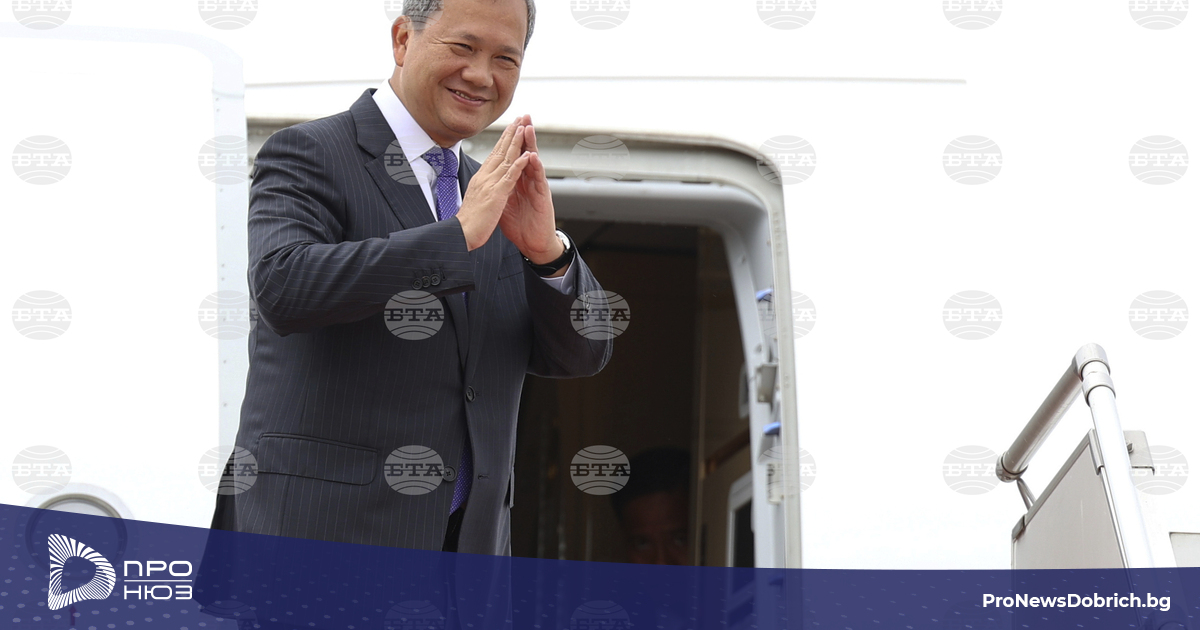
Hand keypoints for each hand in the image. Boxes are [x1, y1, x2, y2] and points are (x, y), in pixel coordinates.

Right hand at [457, 117, 532, 250]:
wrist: (462, 234)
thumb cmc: (469, 221)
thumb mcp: (477, 197)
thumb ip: (484, 186)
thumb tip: (487, 180)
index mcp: (481, 178)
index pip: (495, 153)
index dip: (504, 138)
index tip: (513, 126)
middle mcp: (485, 177)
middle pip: (500, 150)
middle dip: (511, 133)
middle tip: (520, 117)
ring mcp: (490, 184)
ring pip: (506, 159)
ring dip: (516, 143)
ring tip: (524, 128)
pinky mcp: (496, 195)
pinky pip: (510, 177)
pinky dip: (519, 165)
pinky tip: (526, 155)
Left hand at [498, 115, 563, 263]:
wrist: (533, 244)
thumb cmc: (520, 225)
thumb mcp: (503, 202)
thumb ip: (498, 188)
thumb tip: (487, 179)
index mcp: (517, 181)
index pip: (514, 156)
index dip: (511, 141)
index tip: (507, 125)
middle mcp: (528, 181)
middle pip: (525, 153)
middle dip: (524, 135)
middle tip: (523, 116)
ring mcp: (536, 188)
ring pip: (533, 162)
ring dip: (531, 145)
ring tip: (528, 128)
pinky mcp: (542, 197)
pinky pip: (538, 180)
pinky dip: (535, 167)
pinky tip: (532, 156)